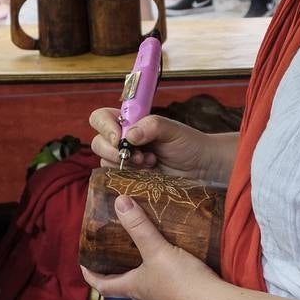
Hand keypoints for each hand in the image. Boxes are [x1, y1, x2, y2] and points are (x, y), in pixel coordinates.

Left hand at [81, 195, 215, 299]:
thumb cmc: (180, 281)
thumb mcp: (157, 249)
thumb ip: (139, 227)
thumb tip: (120, 202)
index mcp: (134, 288)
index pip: (103, 286)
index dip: (91, 275)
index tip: (83, 265)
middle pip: (126, 286)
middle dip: (121, 271)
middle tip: (118, 253)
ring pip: (148, 288)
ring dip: (145, 273)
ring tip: (148, 253)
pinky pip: (169, 289)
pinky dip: (166, 277)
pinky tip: (176, 264)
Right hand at [88, 108, 221, 181]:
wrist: (202, 168)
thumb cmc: (188, 144)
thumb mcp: (172, 129)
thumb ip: (152, 126)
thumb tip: (129, 136)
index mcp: (129, 123)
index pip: (101, 118)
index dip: (104, 126)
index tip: (119, 137)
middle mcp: (122, 141)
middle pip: (98, 143)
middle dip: (114, 151)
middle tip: (137, 155)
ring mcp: (124, 163)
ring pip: (105, 164)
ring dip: (126, 166)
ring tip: (150, 163)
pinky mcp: (129, 181)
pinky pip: (117, 182)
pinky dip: (131, 179)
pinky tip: (149, 175)